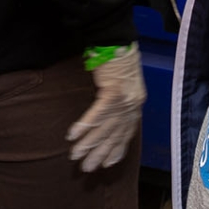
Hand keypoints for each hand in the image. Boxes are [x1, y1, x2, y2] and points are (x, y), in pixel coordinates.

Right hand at [67, 44, 146, 171]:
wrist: (118, 39)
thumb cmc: (119, 57)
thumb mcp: (125, 82)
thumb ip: (120, 98)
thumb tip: (110, 110)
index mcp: (136, 103)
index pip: (126, 133)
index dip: (117, 150)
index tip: (107, 164)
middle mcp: (132, 105)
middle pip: (114, 135)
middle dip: (100, 154)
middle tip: (87, 169)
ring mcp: (124, 99)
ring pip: (104, 128)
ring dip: (88, 144)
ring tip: (75, 156)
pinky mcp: (113, 90)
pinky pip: (97, 113)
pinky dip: (85, 125)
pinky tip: (73, 135)